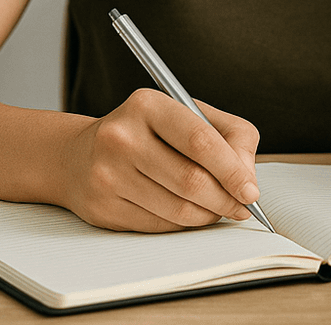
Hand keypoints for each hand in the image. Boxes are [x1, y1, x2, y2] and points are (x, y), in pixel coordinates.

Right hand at [59, 88, 261, 231]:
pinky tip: (188, 212)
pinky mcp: (102, 207)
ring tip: (216, 208)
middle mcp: (121, 137)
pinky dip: (183, 223)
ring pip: (177, 208)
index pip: (200, 140)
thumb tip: (247, 177)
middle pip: (191, 180)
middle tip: (241, 206)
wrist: (79, 156)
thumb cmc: (146, 133)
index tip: (251, 190)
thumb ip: (230, 135)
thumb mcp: (188, 115)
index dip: (232, 170)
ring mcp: (107, 174)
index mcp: (147, 105)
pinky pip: (159, 225)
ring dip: (208, 214)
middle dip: (226, 199)